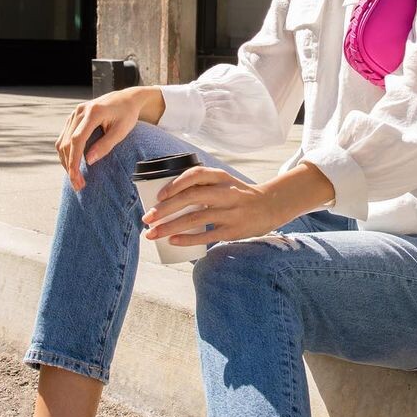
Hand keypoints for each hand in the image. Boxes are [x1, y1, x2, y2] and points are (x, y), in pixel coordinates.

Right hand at [55, 89, 142, 191]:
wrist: (125, 99)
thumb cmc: (127, 115)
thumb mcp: (122, 131)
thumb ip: (106, 145)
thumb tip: (89, 161)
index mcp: (93, 112)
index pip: (77, 139)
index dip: (74, 160)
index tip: (76, 177)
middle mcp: (80, 111)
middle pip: (67, 142)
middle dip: (70, 166)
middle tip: (78, 185)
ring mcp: (74, 114)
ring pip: (62, 141)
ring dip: (66, 162)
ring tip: (76, 179)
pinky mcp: (73, 118)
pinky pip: (64, 138)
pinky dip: (66, 154)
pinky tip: (73, 166)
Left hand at [141, 167, 283, 246]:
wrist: (270, 206)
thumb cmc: (237, 194)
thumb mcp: (223, 182)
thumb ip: (201, 184)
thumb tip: (166, 195)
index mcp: (221, 177)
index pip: (196, 175)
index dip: (175, 184)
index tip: (158, 196)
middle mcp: (226, 192)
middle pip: (191, 197)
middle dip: (165, 209)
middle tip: (147, 219)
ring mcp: (230, 212)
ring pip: (195, 218)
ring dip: (171, 227)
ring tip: (153, 233)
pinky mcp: (233, 230)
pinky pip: (207, 236)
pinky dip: (188, 239)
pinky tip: (173, 242)